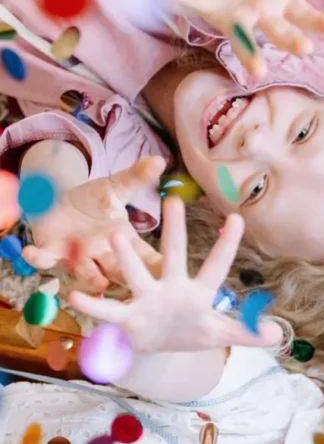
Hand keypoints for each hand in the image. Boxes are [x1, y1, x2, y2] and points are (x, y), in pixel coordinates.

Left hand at [23, 156, 165, 292]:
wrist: (58, 202)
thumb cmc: (92, 200)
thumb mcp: (115, 187)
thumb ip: (136, 178)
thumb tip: (159, 160)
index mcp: (124, 241)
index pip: (146, 257)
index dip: (158, 265)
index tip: (171, 270)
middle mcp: (103, 255)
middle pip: (120, 271)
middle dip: (129, 276)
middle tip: (140, 282)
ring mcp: (77, 257)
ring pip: (87, 273)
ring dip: (92, 278)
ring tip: (101, 283)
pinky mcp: (52, 251)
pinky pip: (45, 259)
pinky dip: (38, 257)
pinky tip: (32, 251)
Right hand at [69, 196, 283, 352]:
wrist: (156, 347)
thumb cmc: (188, 331)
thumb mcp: (219, 334)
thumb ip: (247, 333)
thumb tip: (280, 336)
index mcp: (197, 291)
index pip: (216, 266)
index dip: (227, 245)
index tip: (238, 218)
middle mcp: (169, 286)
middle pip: (173, 255)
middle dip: (173, 231)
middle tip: (172, 201)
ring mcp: (145, 298)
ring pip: (134, 273)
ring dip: (126, 257)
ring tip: (116, 234)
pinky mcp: (126, 318)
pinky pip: (107, 310)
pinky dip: (93, 304)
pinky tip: (76, 295)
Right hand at [166, 0, 323, 74]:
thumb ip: (172, 1)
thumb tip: (146, 3)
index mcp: (240, 27)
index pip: (245, 45)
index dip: (250, 55)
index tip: (259, 70)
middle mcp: (265, 20)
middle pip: (279, 33)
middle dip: (291, 41)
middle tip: (306, 51)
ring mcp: (280, 3)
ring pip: (302, 13)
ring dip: (317, 20)